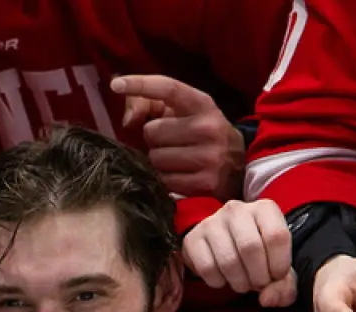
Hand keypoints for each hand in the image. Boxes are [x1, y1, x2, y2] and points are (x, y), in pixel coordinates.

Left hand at [114, 74, 244, 200]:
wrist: (238, 165)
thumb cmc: (202, 133)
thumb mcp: (184, 112)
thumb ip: (151, 105)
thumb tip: (129, 120)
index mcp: (202, 104)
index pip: (169, 88)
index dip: (141, 84)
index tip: (116, 84)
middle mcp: (208, 128)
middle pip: (152, 132)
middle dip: (154, 138)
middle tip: (170, 141)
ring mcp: (209, 157)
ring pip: (156, 158)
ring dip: (158, 160)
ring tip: (175, 158)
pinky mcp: (205, 183)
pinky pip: (164, 180)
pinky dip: (165, 179)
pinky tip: (180, 174)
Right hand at [182, 200, 294, 305]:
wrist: (224, 246)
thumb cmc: (258, 255)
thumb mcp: (278, 267)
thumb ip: (285, 286)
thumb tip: (267, 298)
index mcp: (264, 208)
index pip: (277, 236)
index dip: (279, 264)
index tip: (277, 275)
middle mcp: (236, 209)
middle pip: (250, 248)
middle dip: (258, 276)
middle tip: (258, 283)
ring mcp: (211, 222)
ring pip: (228, 260)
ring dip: (239, 282)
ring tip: (242, 282)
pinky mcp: (192, 239)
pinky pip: (207, 268)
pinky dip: (218, 282)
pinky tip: (223, 277)